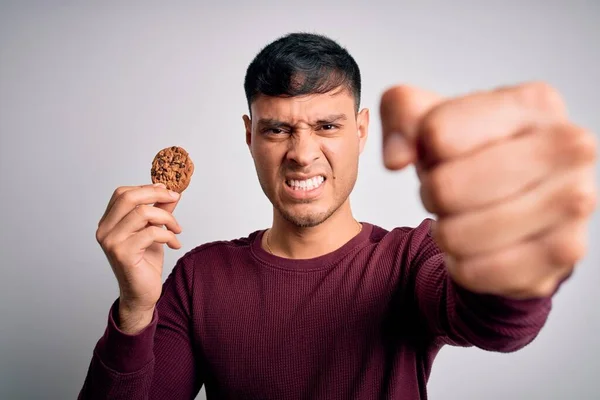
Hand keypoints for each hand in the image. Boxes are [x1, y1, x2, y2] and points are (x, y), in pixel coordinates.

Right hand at [95, 183, 182, 330]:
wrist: (141, 294)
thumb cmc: (145, 263)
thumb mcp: (154, 231)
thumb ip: (159, 211)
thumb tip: (170, 192)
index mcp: (108, 222)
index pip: (122, 193)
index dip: (146, 188)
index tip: (166, 191)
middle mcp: (105, 230)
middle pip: (129, 197)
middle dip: (156, 194)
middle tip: (175, 198)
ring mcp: (112, 241)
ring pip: (142, 213)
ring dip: (167, 217)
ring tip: (177, 229)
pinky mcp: (123, 253)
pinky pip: (151, 232)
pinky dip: (168, 235)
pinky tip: (174, 244)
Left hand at [380, 82, 597, 298]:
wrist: (522, 203)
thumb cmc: (476, 156)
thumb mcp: (431, 121)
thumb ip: (400, 113)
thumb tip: (396, 159)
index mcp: (534, 102)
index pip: (436, 133)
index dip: (423, 150)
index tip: (441, 152)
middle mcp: (569, 146)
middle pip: (445, 188)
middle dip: (433, 195)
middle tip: (447, 192)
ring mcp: (575, 201)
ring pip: (458, 234)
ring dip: (446, 232)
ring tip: (464, 218)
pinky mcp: (565, 251)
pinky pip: (477, 271)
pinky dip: (462, 265)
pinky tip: (476, 249)